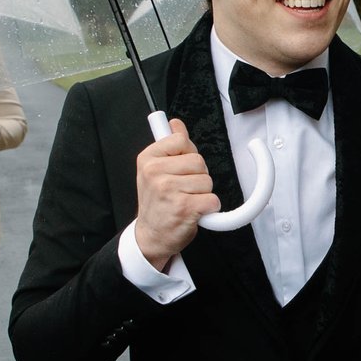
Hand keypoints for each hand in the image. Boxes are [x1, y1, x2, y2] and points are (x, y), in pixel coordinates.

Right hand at [133, 117, 217, 269]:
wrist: (151, 236)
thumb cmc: (157, 203)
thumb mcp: (154, 170)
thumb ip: (169, 145)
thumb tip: (176, 123)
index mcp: (148, 159)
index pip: (181, 140)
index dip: (188, 154)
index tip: (180, 167)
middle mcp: (154, 172)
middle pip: (198, 161)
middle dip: (197, 176)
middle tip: (183, 189)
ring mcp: (168, 190)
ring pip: (207, 181)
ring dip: (203, 193)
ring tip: (186, 200)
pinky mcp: (183, 208)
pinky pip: (213, 199)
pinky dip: (209, 208)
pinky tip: (194, 212)